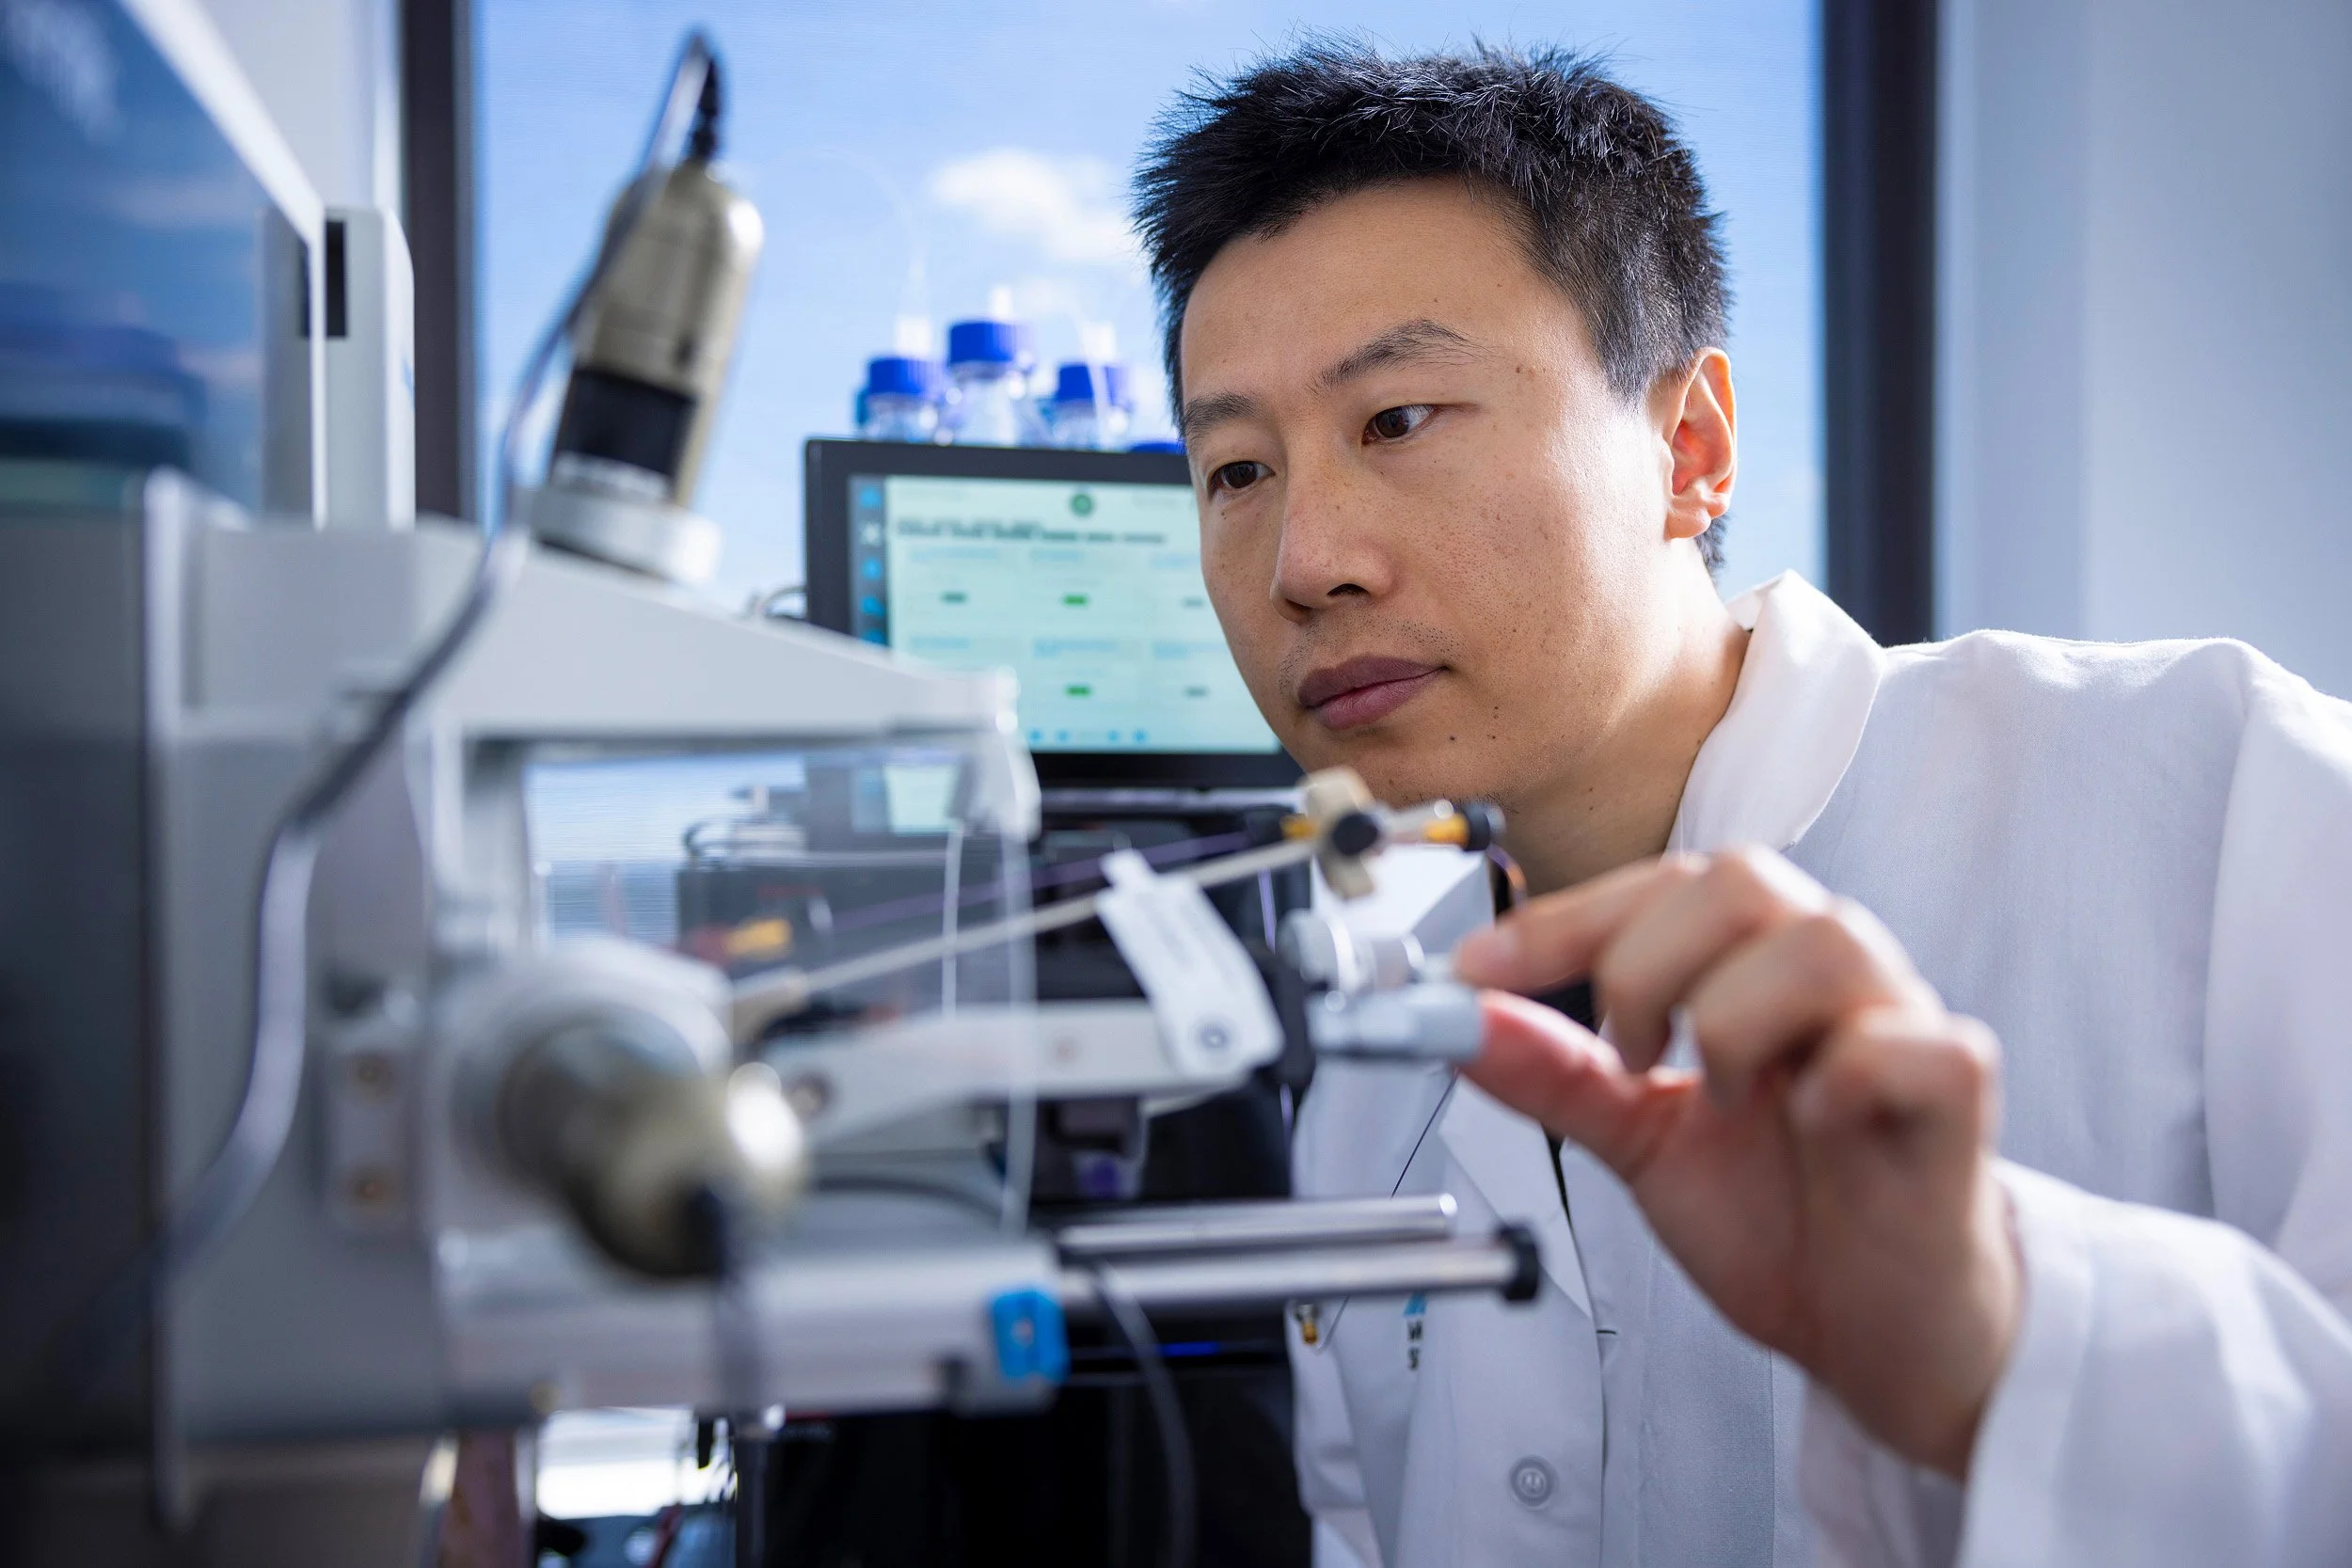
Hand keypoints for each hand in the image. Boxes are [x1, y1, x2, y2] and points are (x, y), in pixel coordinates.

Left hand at [1451, 848, 2020, 1476]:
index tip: (1475, 972)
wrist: (1873, 1330)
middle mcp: (1829, 971)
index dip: (1563, 919)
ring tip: (1723, 1100)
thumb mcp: (1637, 1139)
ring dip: (1735, 1021)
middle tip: (1628, 1055)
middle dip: (1647, 964)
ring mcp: (1901, 1020)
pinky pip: (1902, 1043)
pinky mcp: (1957, 1087)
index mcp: (1752, 964)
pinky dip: (1838, 1078)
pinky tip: (1812, 1126)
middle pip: (1742, 879)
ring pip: (1823, 941)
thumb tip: (1455, 1019)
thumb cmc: (1781, 1214)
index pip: (1661, 886)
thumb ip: (1553, 1074)